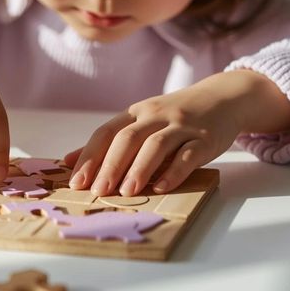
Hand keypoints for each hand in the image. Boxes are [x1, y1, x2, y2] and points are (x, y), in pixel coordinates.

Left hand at [65, 70, 289, 196]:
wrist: (221, 98)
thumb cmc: (173, 116)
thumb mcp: (140, 121)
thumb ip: (108, 141)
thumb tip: (68, 161)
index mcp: (136, 113)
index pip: (106, 133)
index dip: (90, 157)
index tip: (77, 182)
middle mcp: (156, 115)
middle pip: (128, 138)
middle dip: (111, 166)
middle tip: (98, 191)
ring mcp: (182, 125)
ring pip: (157, 145)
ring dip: (139, 169)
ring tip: (126, 192)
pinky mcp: (205, 138)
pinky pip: (188, 154)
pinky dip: (175, 171)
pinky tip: (162, 187)